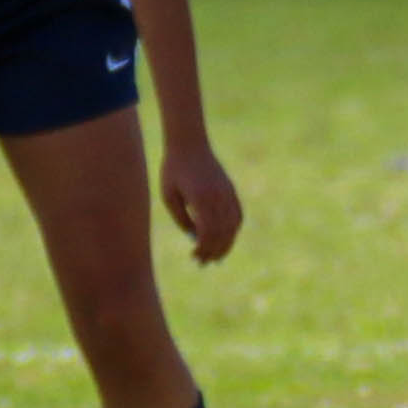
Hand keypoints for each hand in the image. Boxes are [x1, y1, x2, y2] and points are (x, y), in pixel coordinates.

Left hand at [162, 139, 244, 264]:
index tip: (195, 257)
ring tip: (217, 256)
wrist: (190, 144)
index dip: (203, 248)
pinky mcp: (230, 190)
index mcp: (201, 198)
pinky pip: (237, 214)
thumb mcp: (170, 196)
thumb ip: (182, 218)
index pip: (208, 232)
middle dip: (214, 251)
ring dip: (226, 243)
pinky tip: (226, 238)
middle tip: (205, 263)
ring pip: (233, 225)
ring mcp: (227, 192)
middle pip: (222, 232)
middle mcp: (218, 196)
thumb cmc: (173, 170)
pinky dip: (234, 229)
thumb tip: (194, 239)